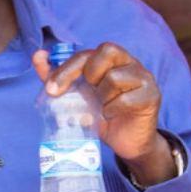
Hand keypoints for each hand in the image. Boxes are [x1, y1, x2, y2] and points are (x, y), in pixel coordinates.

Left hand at [32, 43, 175, 185]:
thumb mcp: (75, 95)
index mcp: (110, 59)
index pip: (87, 53)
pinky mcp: (152, 96)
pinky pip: (127, 98)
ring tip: (102, 107)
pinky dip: (112, 109)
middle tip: (86, 92)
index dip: (66, 69)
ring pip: (116, 77)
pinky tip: (111, 115)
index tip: (51, 90)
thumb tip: (37, 55)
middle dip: (89, 73)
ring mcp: (144, 77)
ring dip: (102, 97)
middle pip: (107, 51)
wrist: (124, 141)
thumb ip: (56, 76)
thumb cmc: (100, 113)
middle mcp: (129, 63)